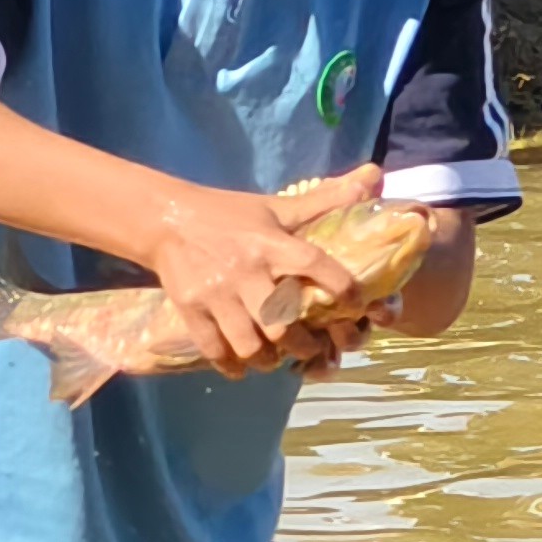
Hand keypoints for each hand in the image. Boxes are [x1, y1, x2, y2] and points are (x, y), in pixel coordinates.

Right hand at [138, 164, 375, 375]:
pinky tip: (242, 366)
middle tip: (312, 347)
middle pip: (282, 323)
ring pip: (249, 345)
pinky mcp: (190, 309)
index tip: (356, 304)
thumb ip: (326, 199)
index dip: (343, 288)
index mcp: (269, 242)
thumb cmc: (229, 214)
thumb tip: (374, 175)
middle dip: (304, 344)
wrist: (166, 219)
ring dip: (268, 360)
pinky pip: (214, 350)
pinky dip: (232, 366)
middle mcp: (244, 269)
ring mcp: (215, 293)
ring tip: (275, 358)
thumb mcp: (276, 206)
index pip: (315, 266)